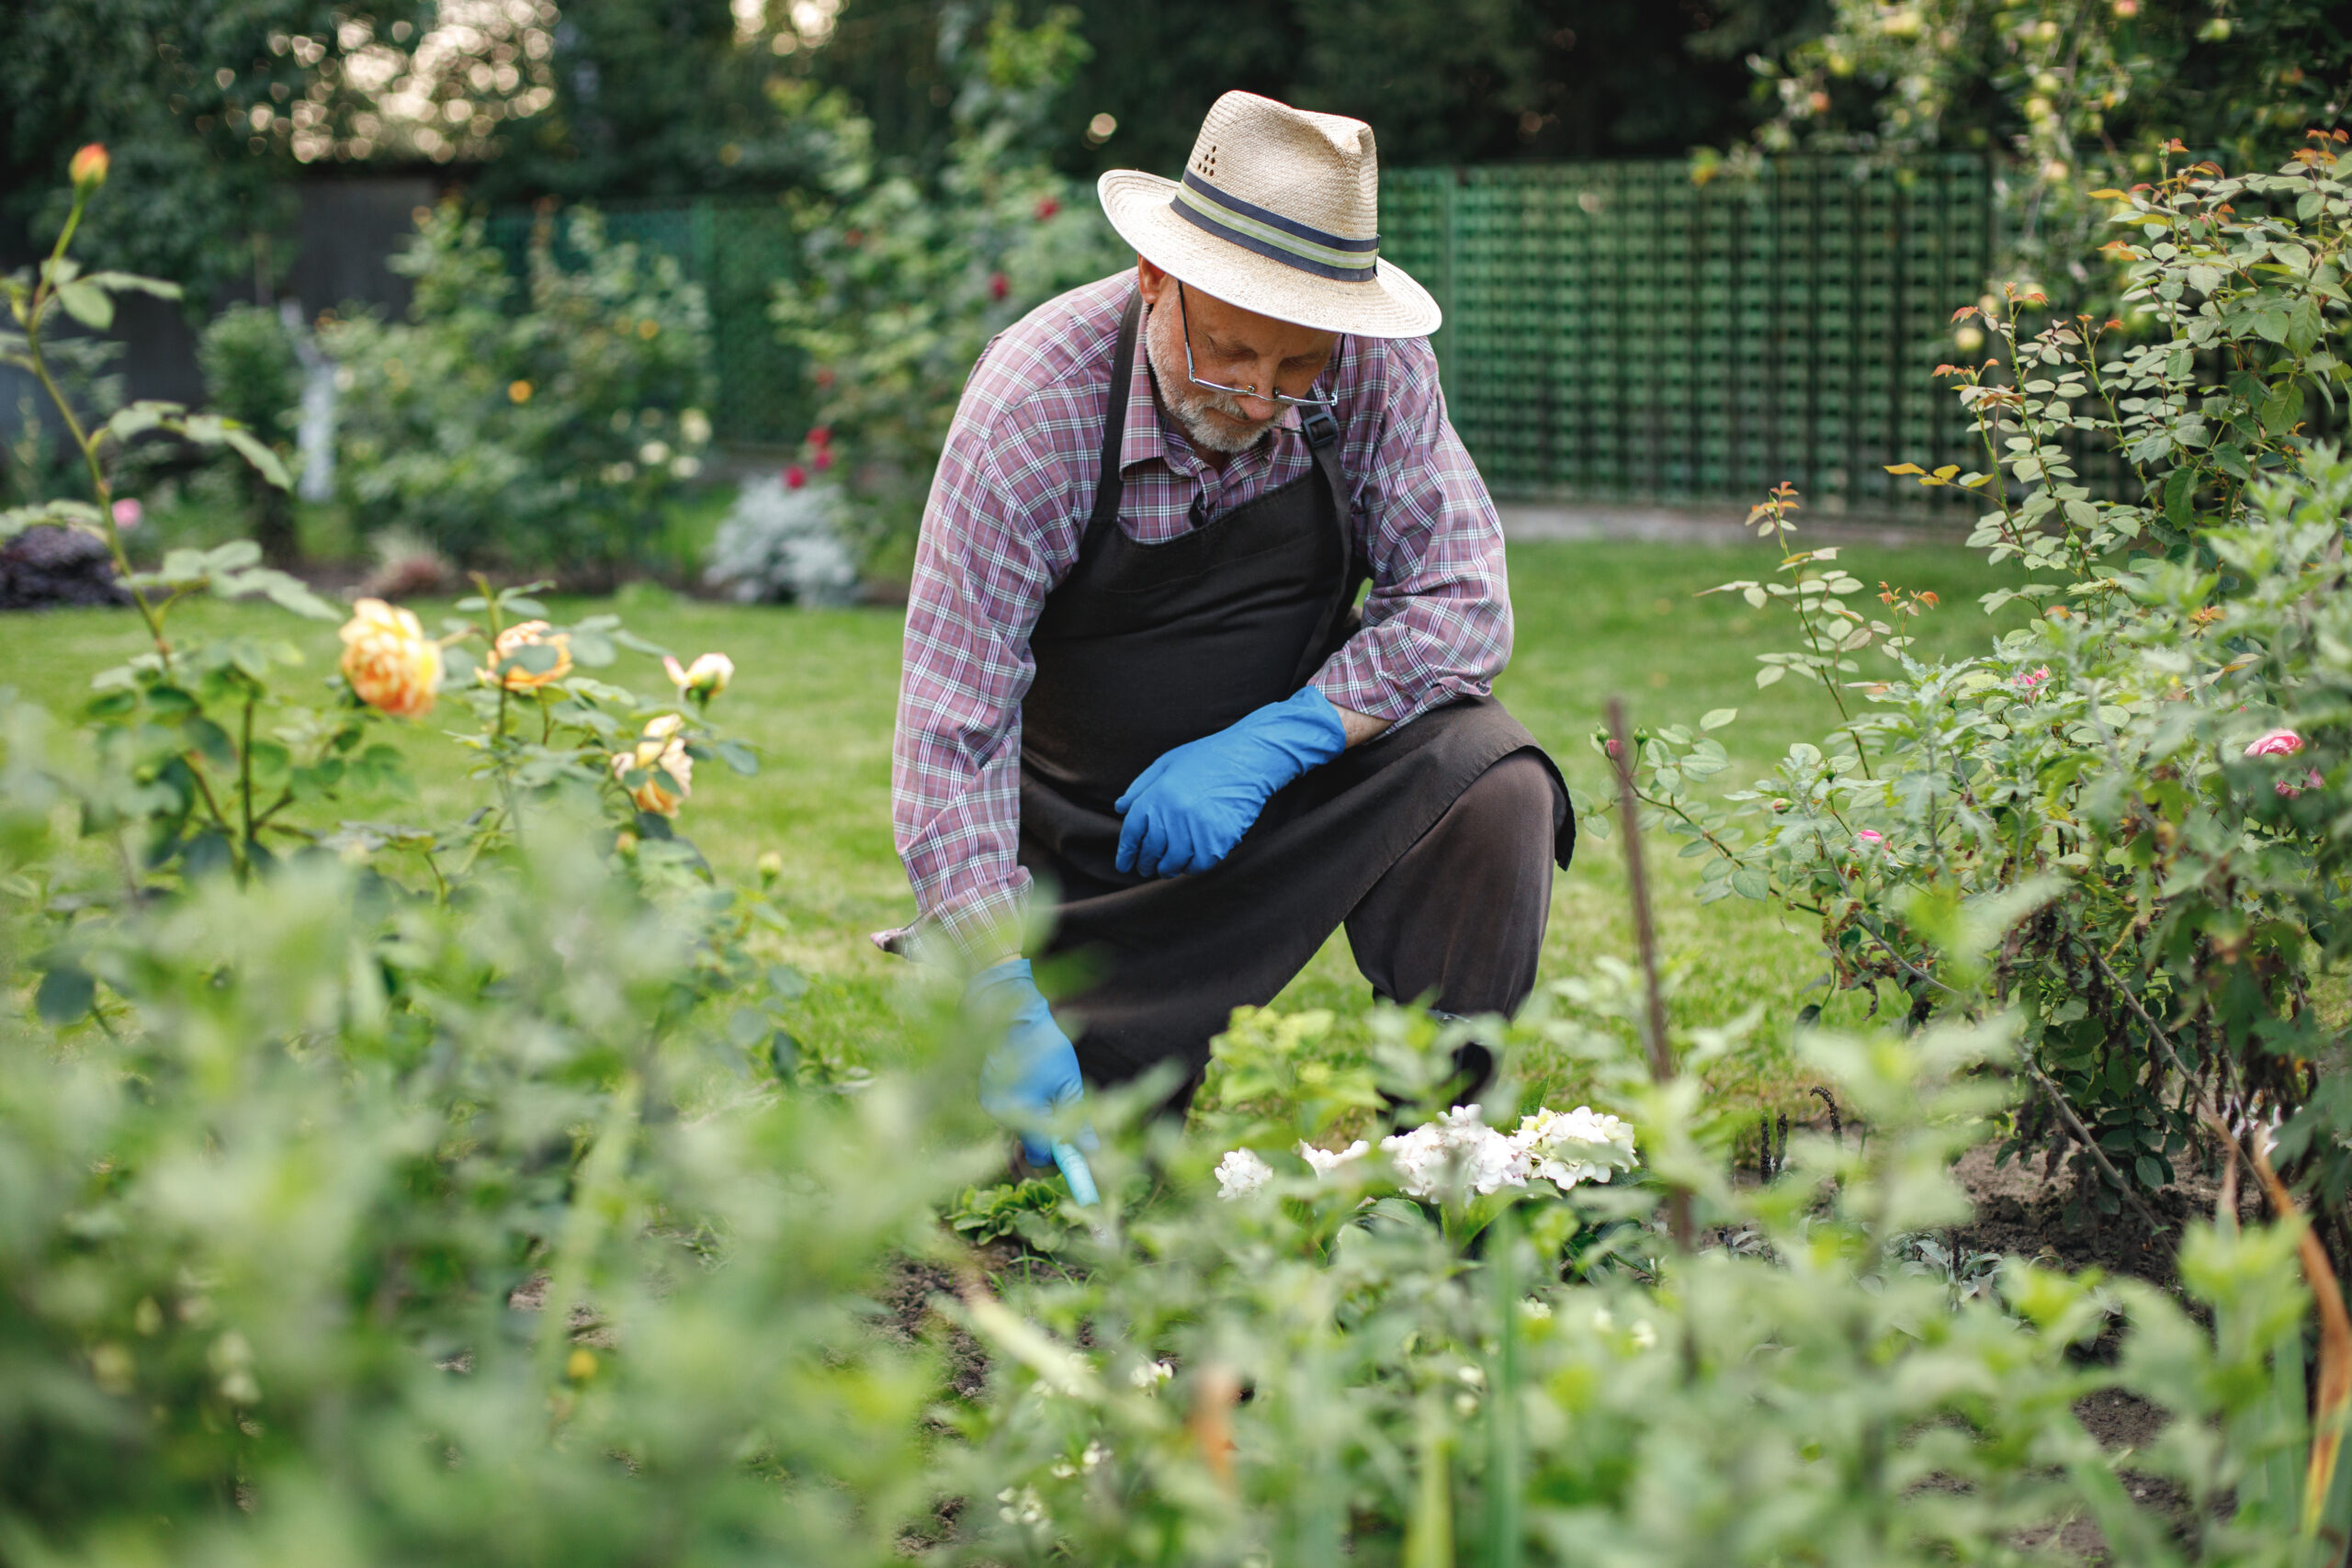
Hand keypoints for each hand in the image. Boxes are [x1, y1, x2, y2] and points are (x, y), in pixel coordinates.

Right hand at [970, 958, 1094, 1166]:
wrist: (1010, 1010)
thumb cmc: (1044, 1043)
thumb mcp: (1068, 1081)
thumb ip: (1078, 1119)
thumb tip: (1092, 1151)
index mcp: (1020, 1111)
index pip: (1044, 1155)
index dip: (1066, 1166)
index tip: (1085, 1189)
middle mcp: (999, 1114)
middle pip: (1032, 1145)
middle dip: (1052, 1141)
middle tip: (1072, 1128)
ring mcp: (988, 1104)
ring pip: (1023, 1129)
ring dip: (1040, 1121)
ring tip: (1049, 1089)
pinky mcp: (986, 1094)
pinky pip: (1013, 1113)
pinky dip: (1027, 1108)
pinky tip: (1033, 1082)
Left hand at [1115, 686, 1347, 877]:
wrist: (1248, 757)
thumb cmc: (1207, 757)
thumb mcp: (1167, 763)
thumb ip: (1140, 787)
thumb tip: (1120, 808)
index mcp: (1157, 795)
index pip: (1132, 833)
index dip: (1126, 853)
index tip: (1124, 864)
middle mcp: (1174, 814)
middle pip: (1151, 851)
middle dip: (1146, 864)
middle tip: (1146, 869)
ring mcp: (1197, 828)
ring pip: (1174, 863)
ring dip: (1168, 869)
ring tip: (1167, 869)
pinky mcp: (1219, 839)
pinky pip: (1200, 864)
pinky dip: (1192, 867)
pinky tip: (1190, 863)